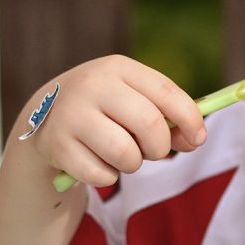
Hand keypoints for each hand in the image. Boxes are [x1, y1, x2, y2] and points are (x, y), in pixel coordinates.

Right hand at [19, 55, 206, 187]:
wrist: (45, 115)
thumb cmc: (107, 109)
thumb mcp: (135, 102)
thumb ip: (168, 119)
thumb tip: (195, 140)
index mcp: (118, 67)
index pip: (166, 91)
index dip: (189, 118)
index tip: (198, 138)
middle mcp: (92, 85)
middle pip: (149, 123)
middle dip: (160, 146)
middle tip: (153, 150)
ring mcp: (71, 114)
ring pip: (125, 153)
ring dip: (133, 163)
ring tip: (123, 155)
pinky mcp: (56, 145)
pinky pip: (101, 175)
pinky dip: (108, 176)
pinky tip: (96, 161)